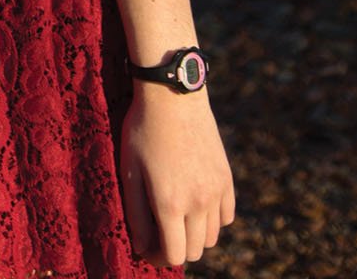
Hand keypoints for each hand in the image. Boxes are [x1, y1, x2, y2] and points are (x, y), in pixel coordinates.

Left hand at [118, 86, 234, 265]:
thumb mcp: (129, 172)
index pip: (174, 255)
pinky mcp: (228, 180)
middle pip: (195, 250)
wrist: (173, 98)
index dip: (158, 259)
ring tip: (173, 218)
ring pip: (212, 237)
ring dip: (193, 235)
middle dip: (175, 249)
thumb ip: (136, 214)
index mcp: (170, 203)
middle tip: (157, 235)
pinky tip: (193, 205)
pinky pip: (226, 217)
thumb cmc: (142, 132)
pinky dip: (211, 219)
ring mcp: (217, 192)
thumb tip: (143, 247)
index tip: (147, 250)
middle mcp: (199, 203)